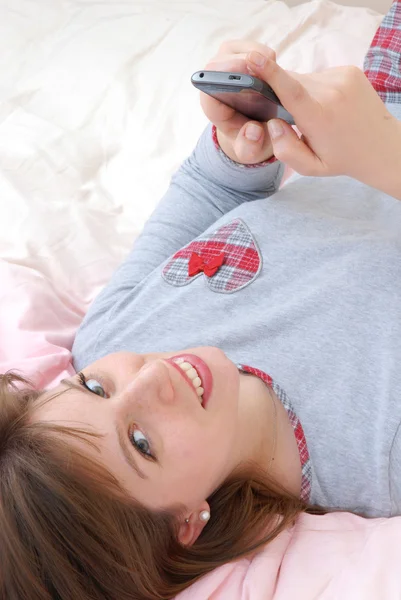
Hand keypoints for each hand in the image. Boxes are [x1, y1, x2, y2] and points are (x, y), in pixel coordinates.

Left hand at [200, 41, 276, 164]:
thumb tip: (253, 131)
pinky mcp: (239, 54)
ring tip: (274, 78)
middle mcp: (213, 80)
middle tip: (272, 79)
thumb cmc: (249, 139)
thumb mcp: (249, 150)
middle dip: (250, 65)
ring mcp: (225, 64)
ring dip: (262, 60)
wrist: (254, 127)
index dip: (228, 75)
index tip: (252, 79)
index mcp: (211, 104)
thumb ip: (249, 146)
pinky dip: (267, 56)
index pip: (209, 81)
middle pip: (226, 60)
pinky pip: (253, 48)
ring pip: (241, 51)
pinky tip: (274, 72)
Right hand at [246, 51, 400, 185]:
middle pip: (291, 83)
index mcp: (319, 118)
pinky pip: (318, 75)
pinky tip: (328, 105)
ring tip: (318, 115)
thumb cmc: (341, 159)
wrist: (380, 146)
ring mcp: (343, 78)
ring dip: (301, 93)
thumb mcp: (310, 167)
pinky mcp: (349, 70)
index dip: (270, 73)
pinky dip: (315, 88)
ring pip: (304, 78)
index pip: (290, 90)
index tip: (253, 57)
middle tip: (295, 118)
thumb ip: (286, 150)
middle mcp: (332, 92)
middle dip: (283, 95)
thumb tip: (273, 123)